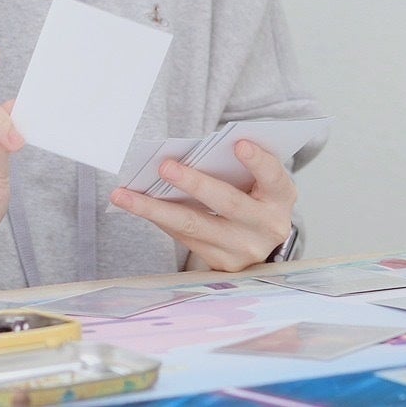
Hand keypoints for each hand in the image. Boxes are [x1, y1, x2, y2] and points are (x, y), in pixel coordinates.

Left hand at [109, 139, 296, 271]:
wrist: (262, 239)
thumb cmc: (255, 194)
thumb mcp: (259, 179)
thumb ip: (239, 165)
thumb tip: (191, 152)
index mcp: (281, 198)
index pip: (274, 177)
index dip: (258, 162)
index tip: (240, 143)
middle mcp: (267, 228)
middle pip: (229, 204)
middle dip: (195, 184)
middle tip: (165, 166)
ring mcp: (243, 250)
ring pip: (195, 226)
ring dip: (155, 208)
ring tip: (124, 195)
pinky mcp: (220, 263)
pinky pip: (184, 237)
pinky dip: (158, 217)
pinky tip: (135, 205)